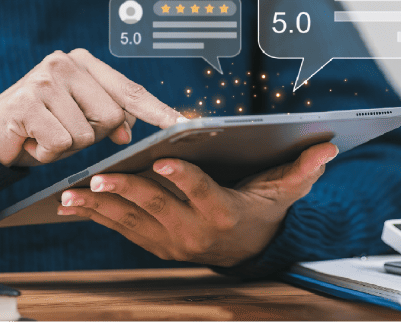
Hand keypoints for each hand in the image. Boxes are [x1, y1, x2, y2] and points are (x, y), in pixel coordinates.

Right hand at [0, 48, 183, 166]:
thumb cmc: (43, 125)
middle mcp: (66, 62)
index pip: (129, 89)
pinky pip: (60, 143)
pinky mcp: (28, 100)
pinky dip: (47, 153)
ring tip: (45, 133)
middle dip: (91, 136)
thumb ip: (108, 117)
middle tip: (62, 130)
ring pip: (85, 134)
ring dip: (66, 146)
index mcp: (84, 61)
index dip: (156, 110)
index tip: (180, 124)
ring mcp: (46, 78)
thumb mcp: (80, 118)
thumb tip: (128, 131)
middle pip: (111, 116)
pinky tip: (32, 140)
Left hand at [55, 141, 338, 266]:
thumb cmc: (261, 211)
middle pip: (157, 207)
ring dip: (100, 206)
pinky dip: (97, 215)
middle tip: (101, 176)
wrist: (248, 251)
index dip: (183, 176)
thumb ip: (302, 170)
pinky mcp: (153, 244)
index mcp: (222, 211)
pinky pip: (121, 229)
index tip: (163, 159)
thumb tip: (327, 149)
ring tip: (73, 193)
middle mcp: (193, 231)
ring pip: (131, 221)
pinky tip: (74, 203)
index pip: (201, 192)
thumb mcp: (283, 191)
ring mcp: (170, 240)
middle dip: (127, 191)